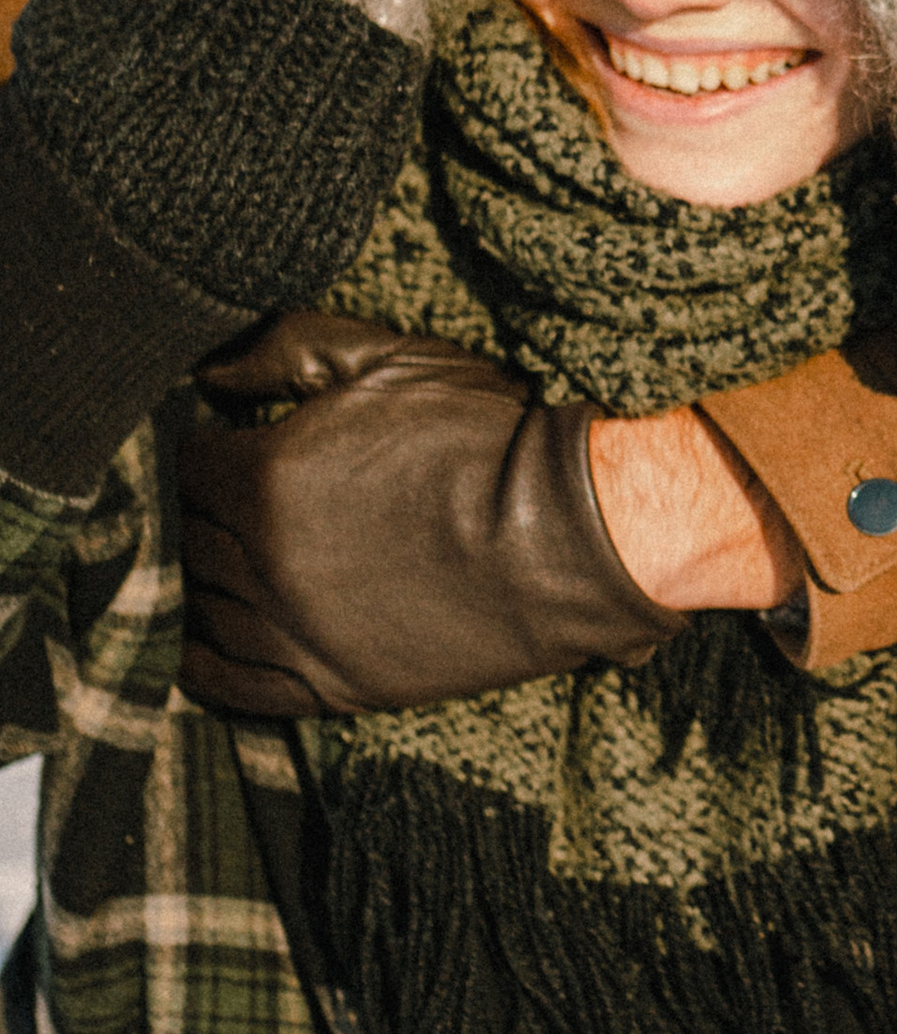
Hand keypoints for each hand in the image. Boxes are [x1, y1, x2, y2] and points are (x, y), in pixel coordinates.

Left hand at [179, 316, 691, 716]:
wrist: (569, 535)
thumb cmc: (487, 439)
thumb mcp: (391, 359)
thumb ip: (284, 349)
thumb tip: (206, 373)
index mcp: (265, 474)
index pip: (189, 465)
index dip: (215, 451)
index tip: (243, 449)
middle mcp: (263, 559)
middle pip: (193, 536)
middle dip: (215, 513)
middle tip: (255, 502)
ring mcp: (294, 629)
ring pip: (205, 604)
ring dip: (215, 579)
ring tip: (251, 561)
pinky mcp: (330, 684)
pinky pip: (229, 683)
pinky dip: (208, 660)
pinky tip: (216, 638)